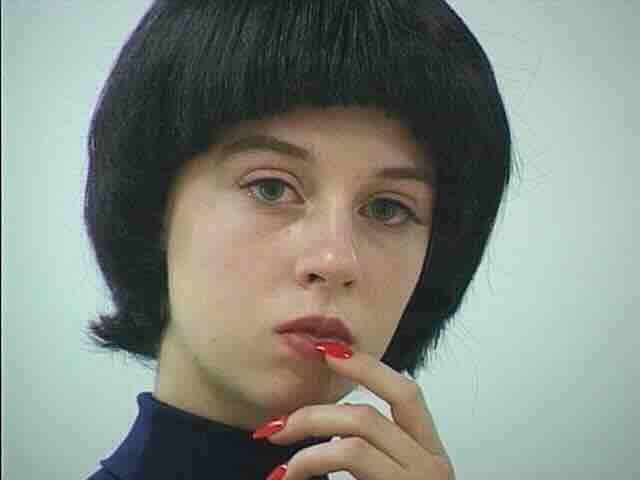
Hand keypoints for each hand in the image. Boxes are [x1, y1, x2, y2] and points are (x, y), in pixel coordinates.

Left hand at [254, 341, 454, 479]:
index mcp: (429, 453)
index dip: (367, 366)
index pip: (406, 392)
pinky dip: (310, 463)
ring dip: (308, 440)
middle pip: (376, 408)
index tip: (327, 352)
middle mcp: (433, 464)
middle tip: (276, 426)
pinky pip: (349, 458)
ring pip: (358, 434)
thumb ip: (366, 453)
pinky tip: (290, 478)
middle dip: (319, 408)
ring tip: (279, 462)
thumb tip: (315, 429)